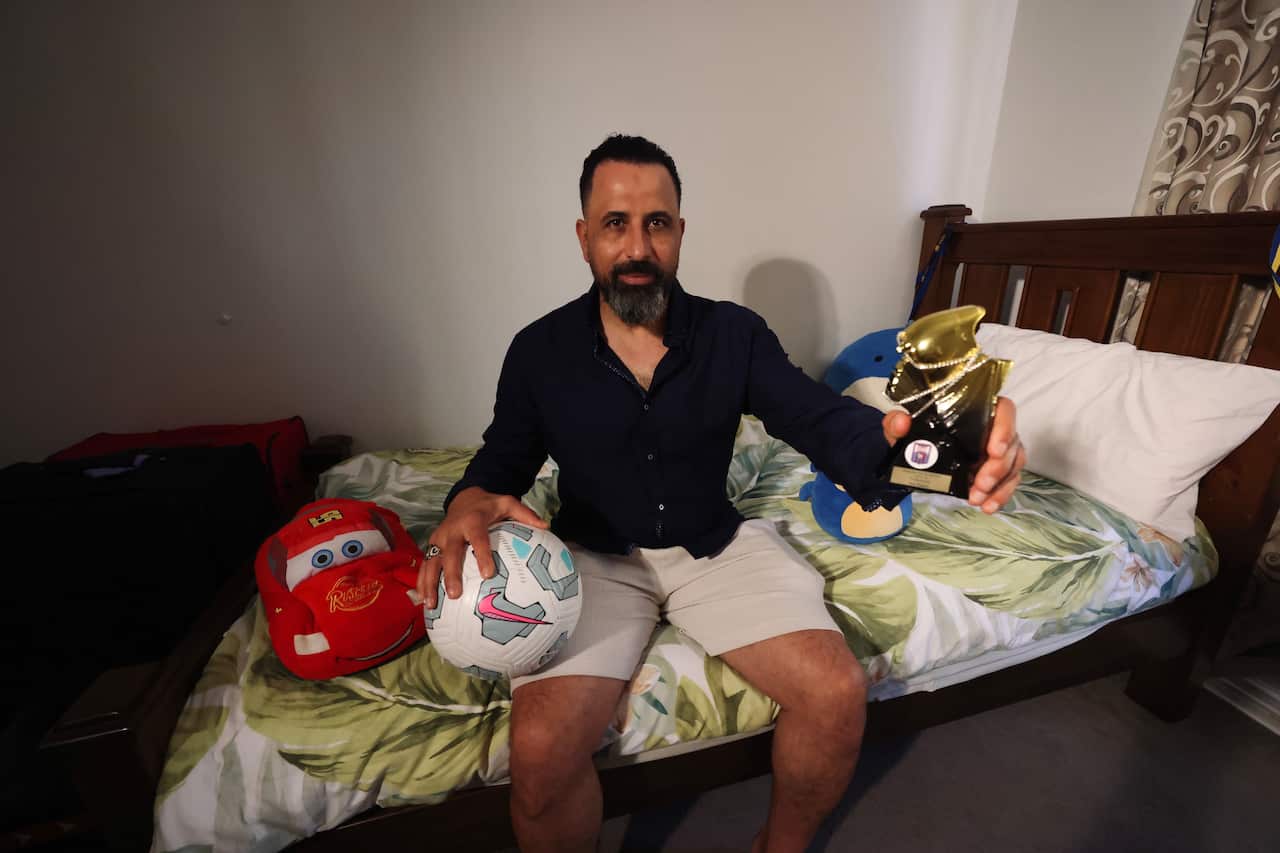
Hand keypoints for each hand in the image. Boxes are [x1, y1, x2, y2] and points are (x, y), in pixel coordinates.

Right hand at [417, 487, 548, 608]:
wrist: (464, 497)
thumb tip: (546, 527)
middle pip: (450, 553)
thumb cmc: (489, 506)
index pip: (477, 538)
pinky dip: (422, 582)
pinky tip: (424, 602)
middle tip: (455, 594)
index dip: (482, 554)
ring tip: (431, 604)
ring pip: (431, 561)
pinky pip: (425, 565)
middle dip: (451, 574)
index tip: (488, 573)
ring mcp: (439, 538)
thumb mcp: (508, 503)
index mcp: (473, 520)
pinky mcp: (432, 546)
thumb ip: (525, 515)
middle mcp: (453, 530)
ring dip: (429, 583)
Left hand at [881, 396, 1024, 513]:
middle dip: (998, 467)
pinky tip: (988, 507)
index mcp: (974, 410)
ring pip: (1013, 464)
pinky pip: (1008, 481)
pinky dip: (1001, 495)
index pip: (1003, 410)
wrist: (912, 455)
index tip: (994, 450)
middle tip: (980, 484)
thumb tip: (901, 422)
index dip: (1004, 428)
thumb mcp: (900, 428)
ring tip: (977, 499)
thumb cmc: (913, 435)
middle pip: (1011, 442)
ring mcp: (997, 450)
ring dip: (999, 485)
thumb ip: (896, 423)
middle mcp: (992, 428)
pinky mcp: (997, 470)